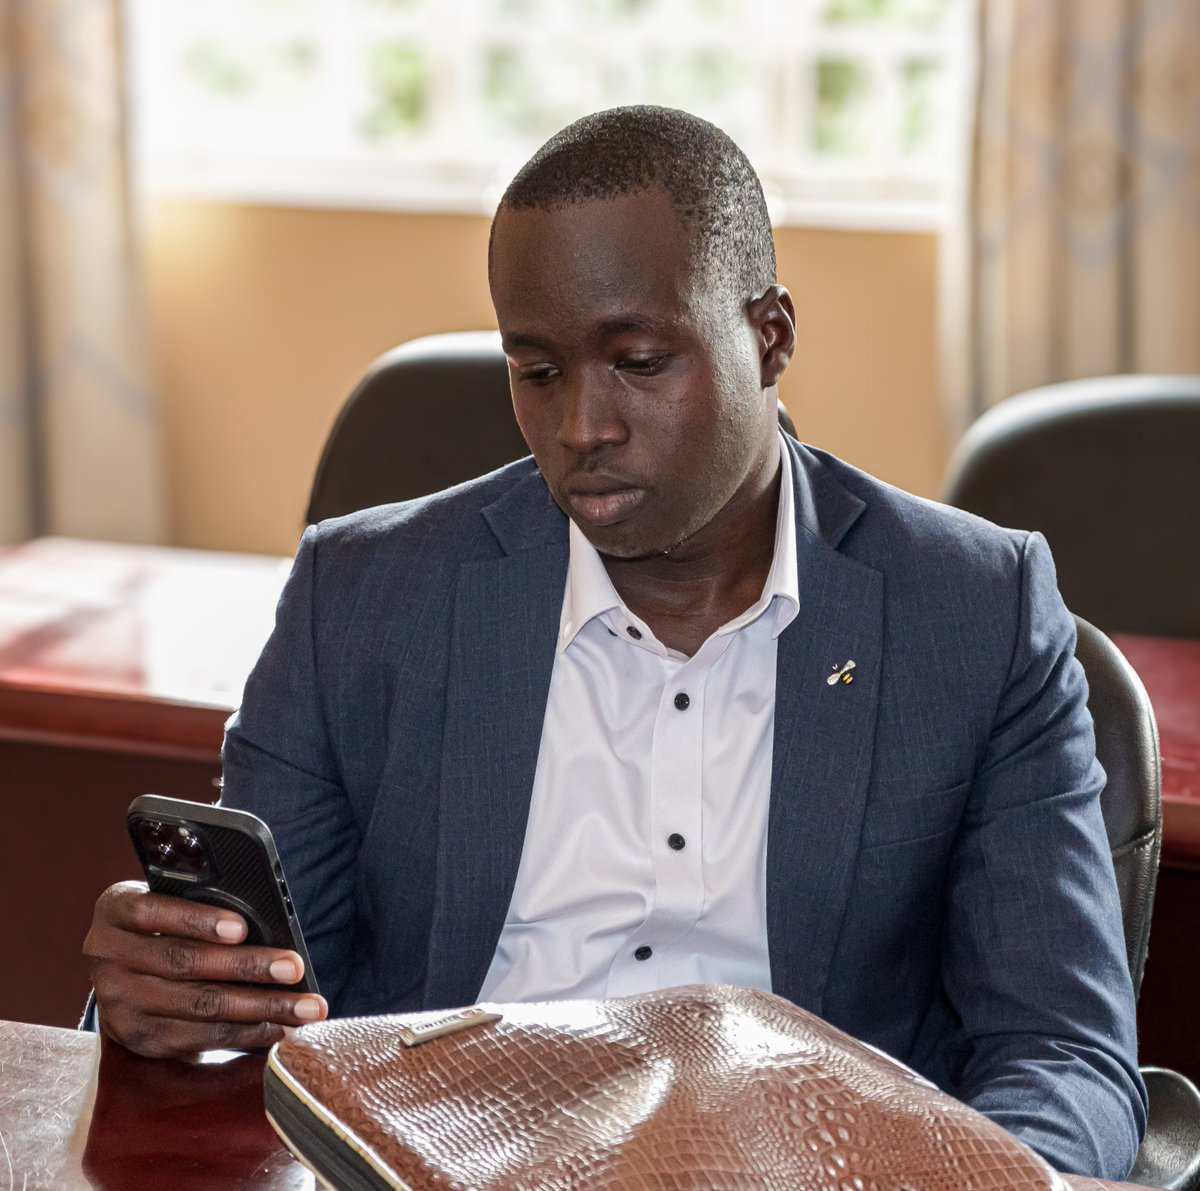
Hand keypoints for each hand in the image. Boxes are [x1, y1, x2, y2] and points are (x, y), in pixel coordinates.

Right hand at [83, 881, 328, 1058]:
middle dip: (248, 967)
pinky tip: (277, 1029)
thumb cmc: (165, 918)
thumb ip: (201, 902)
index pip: (152, 912)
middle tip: (295, 969)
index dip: (197, 920)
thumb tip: (266, 918)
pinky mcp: (138, 1038)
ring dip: (259, 1008)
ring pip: (197, 1007)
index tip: (242, 929)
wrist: (121, 964)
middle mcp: (108, 957)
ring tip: (303, 1007)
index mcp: (116, 910)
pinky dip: (244, 1034)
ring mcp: (119, 1003)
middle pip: (184, 964)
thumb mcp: (169, 897)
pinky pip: (197, 1039)